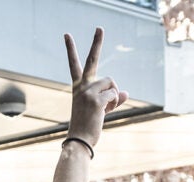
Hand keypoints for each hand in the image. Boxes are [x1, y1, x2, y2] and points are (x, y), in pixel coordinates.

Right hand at [64, 28, 127, 148]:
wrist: (80, 141)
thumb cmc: (88, 127)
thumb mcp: (100, 110)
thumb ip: (112, 99)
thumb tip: (126, 93)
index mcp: (78, 87)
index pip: (74, 65)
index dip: (71, 49)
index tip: (66, 35)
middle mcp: (81, 86)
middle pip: (92, 60)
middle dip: (96, 42)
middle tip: (100, 28)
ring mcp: (88, 92)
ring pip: (111, 82)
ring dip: (113, 95)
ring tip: (104, 109)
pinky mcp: (96, 100)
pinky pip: (114, 94)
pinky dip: (114, 103)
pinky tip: (105, 113)